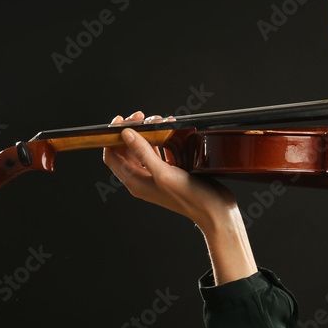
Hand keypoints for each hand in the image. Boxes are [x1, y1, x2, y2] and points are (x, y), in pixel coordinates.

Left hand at [102, 111, 236, 231]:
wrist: (215, 210)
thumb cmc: (190, 198)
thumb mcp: (164, 174)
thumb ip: (143, 153)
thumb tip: (125, 134)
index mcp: (135, 182)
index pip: (112, 156)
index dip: (112, 137)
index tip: (122, 120)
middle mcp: (143, 179)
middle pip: (126, 150)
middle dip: (132, 131)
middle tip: (143, 117)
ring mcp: (157, 175)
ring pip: (144, 149)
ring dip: (149, 133)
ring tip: (159, 121)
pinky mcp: (172, 171)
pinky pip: (161, 152)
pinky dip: (164, 139)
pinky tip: (173, 130)